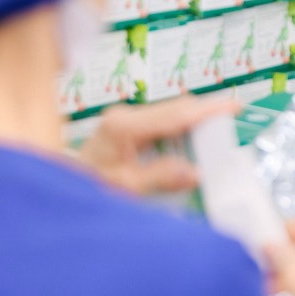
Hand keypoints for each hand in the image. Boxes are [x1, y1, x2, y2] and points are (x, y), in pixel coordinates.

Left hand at [76, 96, 237, 195]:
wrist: (59, 188)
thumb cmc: (88, 189)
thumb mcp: (126, 189)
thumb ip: (161, 178)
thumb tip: (197, 172)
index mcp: (123, 126)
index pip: (175, 115)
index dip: (208, 110)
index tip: (235, 106)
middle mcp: (126, 115)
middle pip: (177, 108)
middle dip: (206, 115)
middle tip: (233, 124)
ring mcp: (126, 117)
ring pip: (172, 112)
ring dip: (195, 123)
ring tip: (217, 137)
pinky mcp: (128, 124)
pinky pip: (164, 121)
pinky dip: (182, 130)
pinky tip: (192, 144)